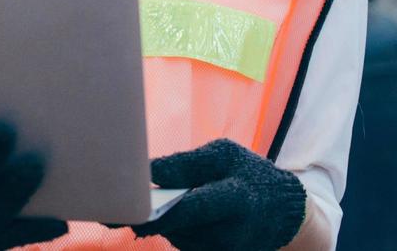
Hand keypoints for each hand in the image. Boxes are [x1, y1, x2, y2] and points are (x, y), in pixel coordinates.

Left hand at [129, 139, 304, 250]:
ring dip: (162, 219)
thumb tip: (147, 171)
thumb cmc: (248, 174)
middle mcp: (230, 233)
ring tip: (161, 199)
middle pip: (176, 228)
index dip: (157, 212)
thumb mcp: (223, 155)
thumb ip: (186, 163)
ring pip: (175, 236)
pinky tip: (176, 212)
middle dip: (148, 216)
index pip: (190, 210)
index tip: (128, 210)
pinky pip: (183, 242)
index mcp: (235, 199)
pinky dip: (173, 227)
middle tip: (114, 208)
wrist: (281, 212)